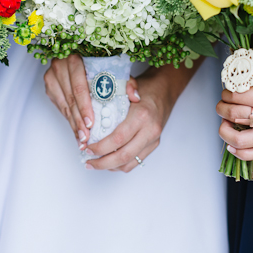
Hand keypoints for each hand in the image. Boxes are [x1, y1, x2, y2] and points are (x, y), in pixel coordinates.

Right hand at [44, 54, 138, 148]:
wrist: (82, 54)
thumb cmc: (101, 62)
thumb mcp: (116, 67)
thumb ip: (126, 81)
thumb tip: (135, 97)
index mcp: (74, 58)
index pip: (79, 87)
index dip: (85, 107)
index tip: (91, 123)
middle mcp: (60, 66)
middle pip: (70, 99)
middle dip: (79, 121)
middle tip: (87, 137)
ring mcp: (52, 77)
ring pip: (64, 105)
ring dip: (74, 124)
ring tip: (83, 139)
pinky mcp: (50, 87)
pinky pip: (60, 106)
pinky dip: (69, 120)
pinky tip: (77, 131)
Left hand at [84, 61, 199, 171]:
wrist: (165, 90)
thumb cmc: (145, 88)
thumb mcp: (128, 85)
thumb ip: (111, 94)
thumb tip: (95, 107)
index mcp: (141, 116)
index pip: (118, 139)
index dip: (100, 147)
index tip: (87, 147)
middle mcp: (150, 130)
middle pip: (123, 156)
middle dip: (102, 162)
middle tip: (88, 161)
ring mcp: (153, 140)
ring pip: (129, 163)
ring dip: (110, 167)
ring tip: (95, 163)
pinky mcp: (154, 145)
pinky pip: (136, 162)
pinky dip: (120, 165)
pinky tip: (109, 162)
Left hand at [217, 65, 252, 160]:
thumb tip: (236, 73)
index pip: (239, 96)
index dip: (227, 92)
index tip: (227, 89)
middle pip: (235, 115)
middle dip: (222, 107)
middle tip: (222, 102)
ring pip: (239, 139)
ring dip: (224, 130)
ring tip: (224, 120)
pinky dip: (238, 152)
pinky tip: (231, 143)